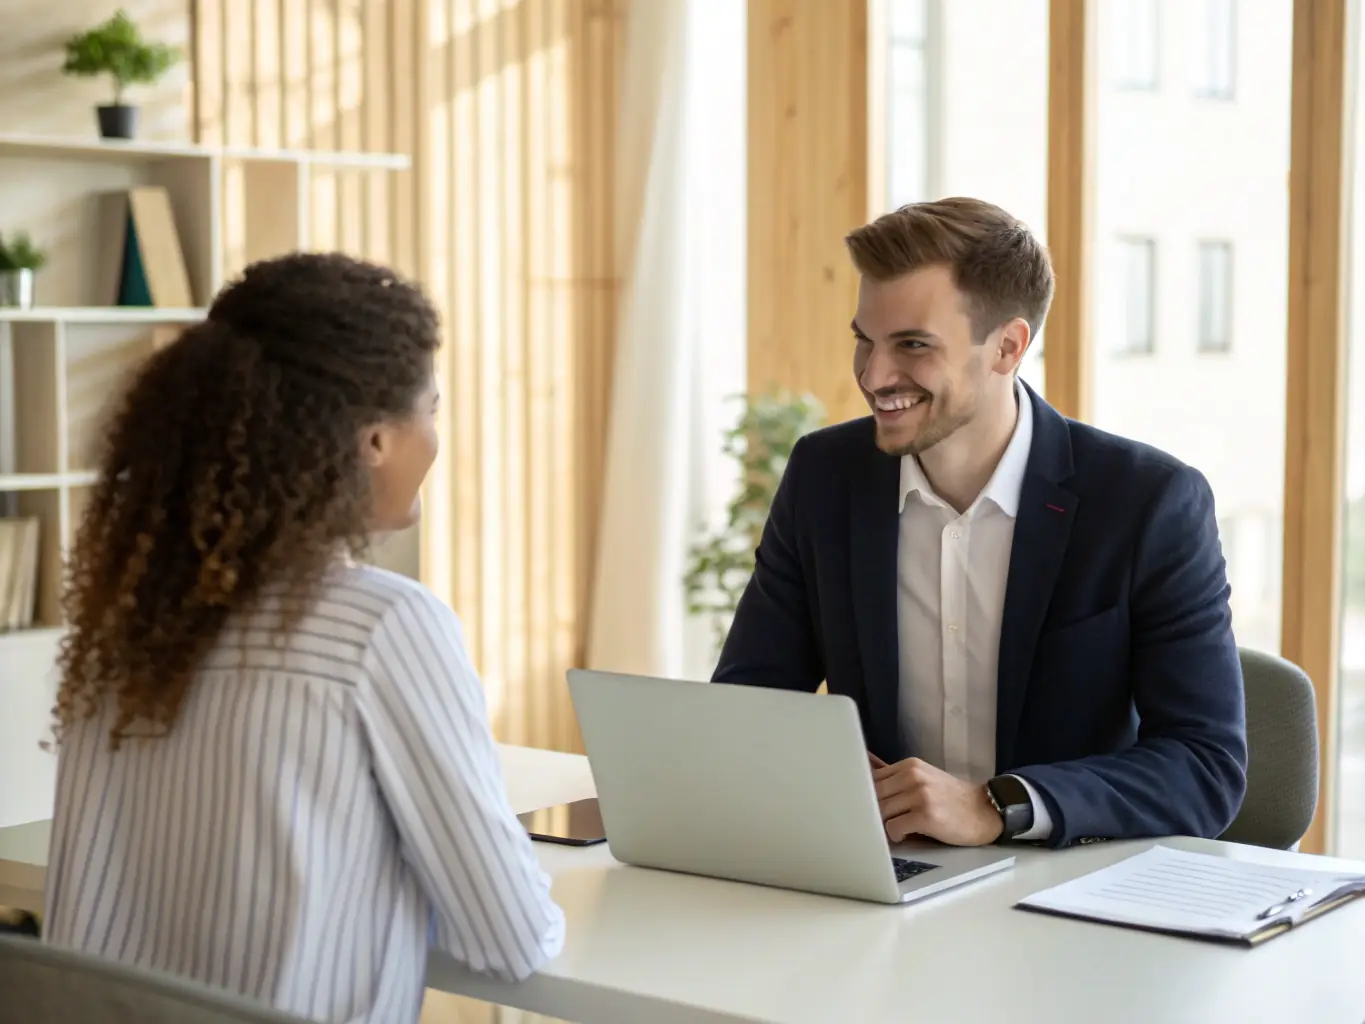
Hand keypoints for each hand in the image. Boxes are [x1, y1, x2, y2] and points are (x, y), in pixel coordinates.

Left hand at [872, 757, 1003, 846]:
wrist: (983, 810)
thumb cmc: (950, 798)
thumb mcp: (924, 779)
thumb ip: (896, 779)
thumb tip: (866, 772)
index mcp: (910, 765)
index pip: (872, 778)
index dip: (867, 796)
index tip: (869, 807)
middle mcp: (913, 776)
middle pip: (874, 795)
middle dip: (874, 812)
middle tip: (882, 822)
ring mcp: (920, 795)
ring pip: (881, 811)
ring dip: (885, 824)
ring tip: (899, 828)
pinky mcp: (926, 815)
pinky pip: (894, 828)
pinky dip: (896, 835)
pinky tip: (908, 834)